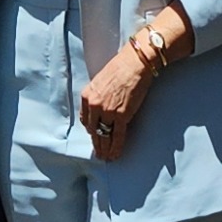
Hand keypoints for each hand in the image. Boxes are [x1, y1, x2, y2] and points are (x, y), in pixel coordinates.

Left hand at [80, 39, 160, 158]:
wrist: (135, 63)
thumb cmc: (121, 68)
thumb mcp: (101, 81)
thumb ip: (98, 96)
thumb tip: (102, 109)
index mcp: (87, 96)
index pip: (85, 119)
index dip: (91, 129)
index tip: (95, 135)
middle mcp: (94, 105)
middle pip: (93, 130)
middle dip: (97, 143)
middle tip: (99, 153)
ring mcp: (107, 112)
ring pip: (104, 136)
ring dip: (105, 149)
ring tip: (107, 157)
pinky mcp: (121, 116)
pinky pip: (117, 136)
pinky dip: (116, 147)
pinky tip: (115, 155)